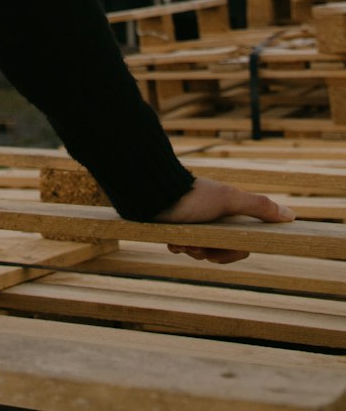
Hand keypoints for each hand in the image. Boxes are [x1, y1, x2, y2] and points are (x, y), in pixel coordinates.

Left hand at [154, 176, 294, 263]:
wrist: (154, 193)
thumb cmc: (193, 196)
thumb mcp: (229, 200)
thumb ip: (259, 207)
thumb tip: (291, 216)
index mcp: (227, 213)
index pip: (239, 246)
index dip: (231, 252)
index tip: (220, 250)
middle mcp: (211, 219)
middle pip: (219, 252)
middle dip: (209, 253)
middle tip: (196, 244)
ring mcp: (193, 224)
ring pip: (199, 252)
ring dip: (192, 249)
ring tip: (182, 238)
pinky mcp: (175, 227)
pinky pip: (181, 247)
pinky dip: (178, 246)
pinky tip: (172, 239)